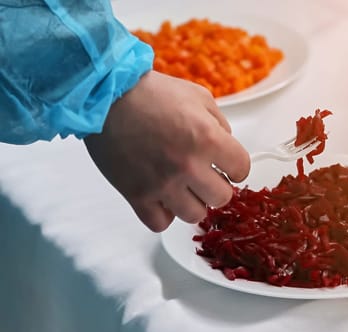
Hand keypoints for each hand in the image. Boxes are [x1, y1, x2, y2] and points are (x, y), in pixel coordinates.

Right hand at [84, 71, 249, 231]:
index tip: (228, 166)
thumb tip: (227, 145)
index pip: (242, 169)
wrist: (105, 95)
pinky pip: (160, 223)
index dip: (236, 167)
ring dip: (193, 201)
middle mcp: (187, 165)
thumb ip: (220, 124)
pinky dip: (164, 213)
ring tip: (183, 187)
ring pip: (194, 215)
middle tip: (206, 176)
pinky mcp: (136, 195)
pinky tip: (162, 197)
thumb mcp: (199, 96)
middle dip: (217, 186)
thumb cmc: (150, 92)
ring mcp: (162, 183)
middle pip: (222, 198)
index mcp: (206, 138)